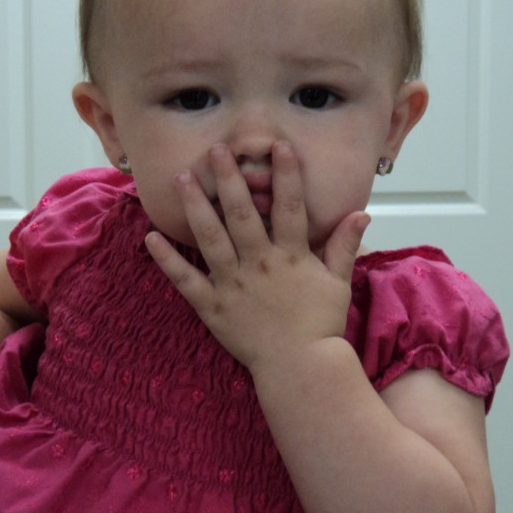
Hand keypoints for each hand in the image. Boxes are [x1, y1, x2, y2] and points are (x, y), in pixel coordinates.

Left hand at [145, 142, 368, 374]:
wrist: (300, 367)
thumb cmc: (320, 325)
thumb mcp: (338, 282)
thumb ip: (344, 245)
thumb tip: (362, 213)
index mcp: (290, 256)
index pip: (289, 207)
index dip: (285, 175)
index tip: (278, 145)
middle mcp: (258, 263)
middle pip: (241, 213)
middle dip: (228, 179)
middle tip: (215, 149)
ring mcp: (232, 284)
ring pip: (210, 237)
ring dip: (195, 206)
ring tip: (181, 178)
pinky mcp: (212, 306)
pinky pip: (185, 280)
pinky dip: (167, 260)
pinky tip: (151, 238)